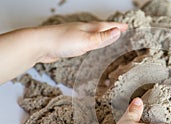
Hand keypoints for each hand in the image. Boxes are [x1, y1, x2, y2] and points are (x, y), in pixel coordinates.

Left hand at [0, 21, 127, 83]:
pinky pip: (85, 42)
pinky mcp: (69, 44)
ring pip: (92, 35)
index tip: (126, 27)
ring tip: (108, 36)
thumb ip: (102, 38)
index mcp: (88, 28)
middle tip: (120, 30)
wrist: (40, 44)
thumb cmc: (61, 41)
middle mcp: (82, 30)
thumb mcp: (86, 41)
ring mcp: (75, 36)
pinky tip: (89, 45)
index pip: (107, 26)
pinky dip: (92, 43)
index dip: (117, 27)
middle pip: (100, 29)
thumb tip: (117, 32)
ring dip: (102, 35)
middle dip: (111, 29)